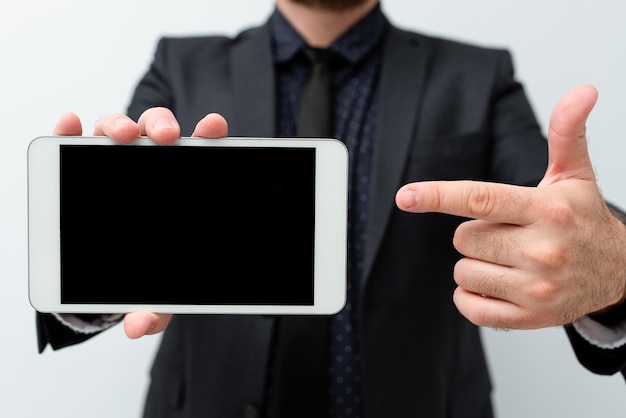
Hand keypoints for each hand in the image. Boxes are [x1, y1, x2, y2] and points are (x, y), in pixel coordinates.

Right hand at [53, 108, 228, 337]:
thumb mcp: (157, 292)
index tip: (214, 127)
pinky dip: (72, 129)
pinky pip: (76, 140)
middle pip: (157, 131)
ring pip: (119, 130)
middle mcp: (150, 165)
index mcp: (181, 184)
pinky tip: (70, 125)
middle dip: (162, 126)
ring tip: (122, 136)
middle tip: (166, 138)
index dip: (209, 136)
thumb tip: (137, 327)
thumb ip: (154, 308)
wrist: (116, 265)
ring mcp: (115, 160)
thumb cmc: (148, 269)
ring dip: (120, 126)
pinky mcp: (81, 163)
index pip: (199, 152)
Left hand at [395, 84, 625, 329]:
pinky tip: (500, 284)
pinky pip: (470, 306)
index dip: (438, 195)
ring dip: (476, 264)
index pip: (480, 198)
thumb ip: (566, 133)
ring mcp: (536, 288)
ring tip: (511, 259)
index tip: (405, 196)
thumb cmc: (583, 220)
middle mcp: (542, 250)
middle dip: (477, 233)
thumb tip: (582, 90)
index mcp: (545, 209)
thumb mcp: (575, 175)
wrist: (618, 274)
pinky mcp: (530, 317)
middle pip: (463, 237)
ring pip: (463, 271)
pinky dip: (473, 296)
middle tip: (510, 233)